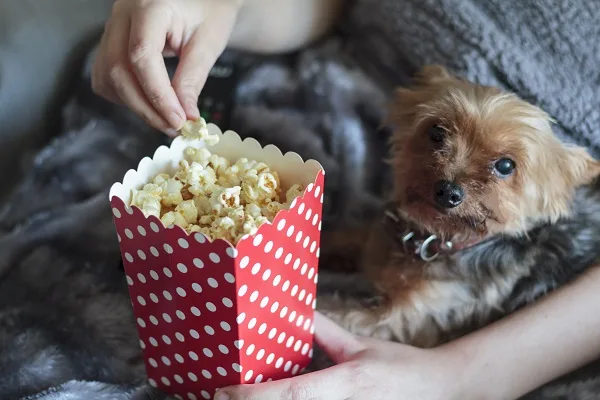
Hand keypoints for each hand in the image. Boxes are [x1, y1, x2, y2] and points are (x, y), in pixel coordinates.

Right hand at [92, 0, 241, 134]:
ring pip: (108, 76)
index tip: (178, 120)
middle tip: (173, 127)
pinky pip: (106, 76)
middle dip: (146, 107)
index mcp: (149, 6)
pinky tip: (148, 102)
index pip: (142, 55)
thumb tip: (185, 116)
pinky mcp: (110, 41)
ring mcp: (112, 27)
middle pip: (119, 70)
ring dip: (134, 105)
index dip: (157, 94)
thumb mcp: (208, 42)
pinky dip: (124, 96)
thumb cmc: (209, 11)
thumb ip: (192, 79)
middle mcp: (122, 14)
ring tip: (164, 118)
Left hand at [215, 312, 460, 399]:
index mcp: (347, 382)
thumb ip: (324, 332)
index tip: (222, 391)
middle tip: (217, 396)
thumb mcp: (359, 346)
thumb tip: (295, 310)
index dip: (254, 396)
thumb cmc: (399, 367)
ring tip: (238, 396)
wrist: (436, 391)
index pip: (293, 394)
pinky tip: (275, 399)